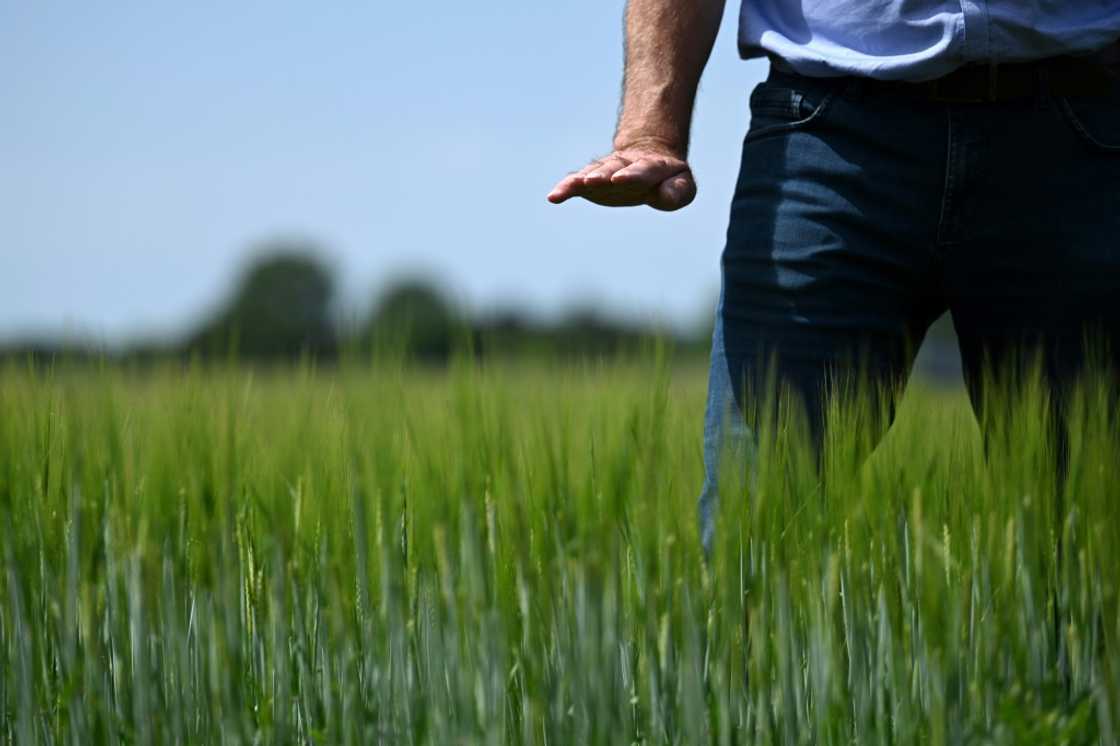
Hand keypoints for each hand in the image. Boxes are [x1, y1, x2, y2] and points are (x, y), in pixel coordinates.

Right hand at [547, 142, 696, 210]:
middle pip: (612, 168)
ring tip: (567, 188)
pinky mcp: (592, 182)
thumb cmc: (668, 179)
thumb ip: (678, 191)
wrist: (648, 163)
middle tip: (590, 181)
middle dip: (602, 175)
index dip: (630, 175)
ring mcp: (606, 173)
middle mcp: (624, 166)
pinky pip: (577, 184)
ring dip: (580, 180)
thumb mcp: (683, 184)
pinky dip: (565, 189)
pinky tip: (553, 197)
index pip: (641, 170)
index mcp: (650, 167)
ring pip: (591, 173)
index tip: (618, 179)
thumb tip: (665, 196)